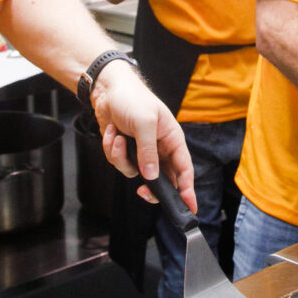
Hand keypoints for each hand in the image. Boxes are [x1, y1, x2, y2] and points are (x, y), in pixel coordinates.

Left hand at [92, 64, 195, 213]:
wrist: (108, 90)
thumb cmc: (133, 99)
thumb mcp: (144, 123)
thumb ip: (148, 151)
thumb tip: (151, 176)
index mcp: (172, 139)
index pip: (184, 169)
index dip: (188, 189)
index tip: (189, 208)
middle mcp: (159, 148)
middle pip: (161, 179)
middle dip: (150, 186)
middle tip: (143, 191)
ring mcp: (141, 151)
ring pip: (135, 172)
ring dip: (122, 158)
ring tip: (118, 137)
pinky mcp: (125, 151)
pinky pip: (119, 163)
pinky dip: (112, 150)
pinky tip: (111, 133)